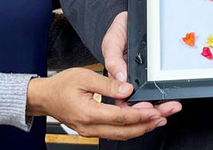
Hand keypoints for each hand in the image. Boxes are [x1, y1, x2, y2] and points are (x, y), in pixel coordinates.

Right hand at [27, 68, 173, 139]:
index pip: (122, 117)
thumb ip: (109, 84)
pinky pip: (116, 132)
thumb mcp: (85, 77)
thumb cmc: (62, 85)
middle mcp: (92, 127)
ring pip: (123, 135)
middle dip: (149, 123)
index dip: (142, 114)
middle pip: (126, 131)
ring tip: (161, 118)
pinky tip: (143, 121)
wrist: (45, 97)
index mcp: (90, 113)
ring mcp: (92, 131)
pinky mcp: (94, 130)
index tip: (157, 109)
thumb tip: (129, 89)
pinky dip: (132, 128)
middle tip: (167, 114)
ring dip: (143, 127)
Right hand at [100, 10, 181, 119]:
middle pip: (136, 111)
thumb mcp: (111, 42)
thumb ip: (113, 59)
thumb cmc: (118, 33)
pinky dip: (162, 103)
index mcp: (113, 82)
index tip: (148, 109)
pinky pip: (153, 97)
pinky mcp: (145, 81)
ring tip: (172, 108)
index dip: (135, 111)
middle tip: (166, 111)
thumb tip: (121, 77)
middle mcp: (124, 88)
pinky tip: (171, 103)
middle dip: (152, 114)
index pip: (122, 104)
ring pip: (146, 107)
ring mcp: (135, 86)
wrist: (126, 22)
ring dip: (159, 111)